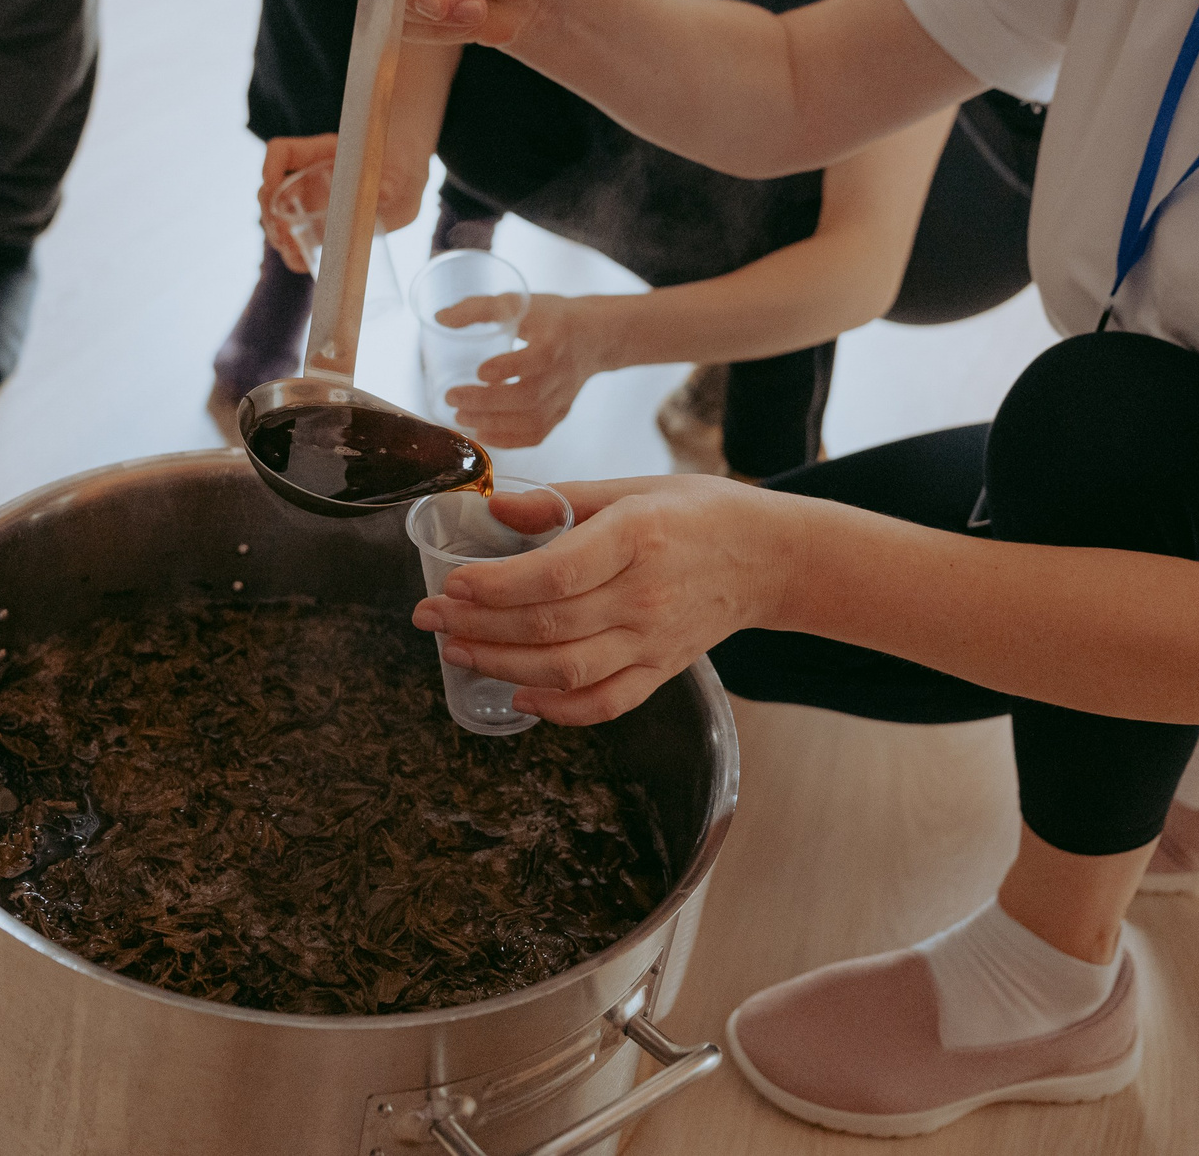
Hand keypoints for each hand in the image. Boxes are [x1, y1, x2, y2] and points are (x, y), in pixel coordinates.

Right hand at [257, 133, 425, 272]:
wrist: (408, 183)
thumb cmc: (403, 170)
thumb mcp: (402, 174)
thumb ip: (394, 181)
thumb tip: (385, 192)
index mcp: (322, 154)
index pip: (282, 152)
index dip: (271, 165)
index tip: (271, 185)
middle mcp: (309, 177)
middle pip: (271, 191)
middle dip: (270, 214)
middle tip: (285, 237)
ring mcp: (310, 202)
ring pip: (278, 218)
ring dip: (278, 237)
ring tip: (293, 254)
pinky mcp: (320, 227)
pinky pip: (297, 240)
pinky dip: (293, 253)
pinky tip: (301, 263)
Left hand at [410, 475, 804, 723]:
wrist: (768, 557)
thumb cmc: (698, 512)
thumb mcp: (633, 487)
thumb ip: (561, 501)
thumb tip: (495, 510)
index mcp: (637, 537)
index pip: (555, 574)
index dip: (496, 586)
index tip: (452, 584)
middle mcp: (645, 595)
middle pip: (549, 626)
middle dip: (478, 625)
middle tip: (430, 617)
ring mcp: (654, 640)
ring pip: (567, 671)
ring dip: (502, 666)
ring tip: (457, 650)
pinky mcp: (662, 670)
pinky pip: (606, 704)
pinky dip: (559, 711)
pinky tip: (518, 696)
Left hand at [436, 293, 617, 447]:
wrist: (594, 337)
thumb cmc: (552, 317)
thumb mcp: (521, 302)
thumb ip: (480, 308)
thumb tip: (441, 318)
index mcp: (556, 339)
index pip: (538, 358)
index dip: (510, 367)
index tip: (479, 370)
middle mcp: (563, 372)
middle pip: (529, 396)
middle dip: (487, 401)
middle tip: (452, 398)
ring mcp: (564, 397)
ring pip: (532, 420)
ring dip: (493, 423)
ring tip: (460, 417)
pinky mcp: (561, 414)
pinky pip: (538, 435)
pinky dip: (509, 440)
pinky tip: (483, 435)